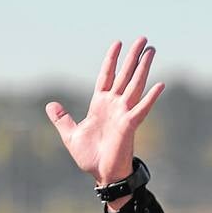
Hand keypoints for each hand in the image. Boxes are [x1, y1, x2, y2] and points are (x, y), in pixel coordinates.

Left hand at [46, 37, 164, 191]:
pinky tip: (160, 85)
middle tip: (143, 38)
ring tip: (151, 50)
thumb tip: (51, 105)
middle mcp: (114, 105)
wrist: (101, 174)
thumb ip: (62, 119)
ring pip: (135, 85)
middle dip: (133, 57)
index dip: (112, 59)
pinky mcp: (129, 125)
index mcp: (100, 104)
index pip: (107, 75)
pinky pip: (141, 109)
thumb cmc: (90, 156)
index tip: (118, 43)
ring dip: (143, 68)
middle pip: (125, 75)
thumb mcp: (71, 135)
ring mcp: (123, 113)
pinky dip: (150, 98)